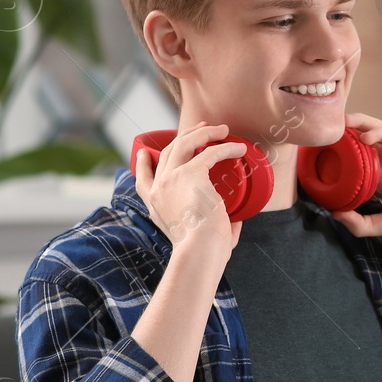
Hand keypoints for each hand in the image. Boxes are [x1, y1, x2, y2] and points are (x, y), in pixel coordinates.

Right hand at [133, 121, 245, 260]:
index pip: (142, 178)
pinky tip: (239, 148)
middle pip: (168, 152)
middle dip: (185, 136)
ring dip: (203, 133)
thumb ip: (212, 227)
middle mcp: (158, 189)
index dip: (143, 163)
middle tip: (202, 129)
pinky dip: (226, 147)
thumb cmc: (204, 252)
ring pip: (184, 143)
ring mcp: (172, 179)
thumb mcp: (200, 236)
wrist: (200, 251)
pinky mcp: (190, 174)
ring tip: (222, 129)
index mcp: (154, 205)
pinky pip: (210, 152)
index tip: (145, 153)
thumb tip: (235, 222)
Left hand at [330, 112, 381, 237]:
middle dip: (343, 138)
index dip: (336, 160)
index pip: (354, 166)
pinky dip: (378, 132)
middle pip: (360, 144)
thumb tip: (334, 216)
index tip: (315, 158)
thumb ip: (362, 224)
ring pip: (374, 132)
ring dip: (357, 127)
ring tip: (341, 125)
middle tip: (323, 134)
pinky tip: (365, 137)